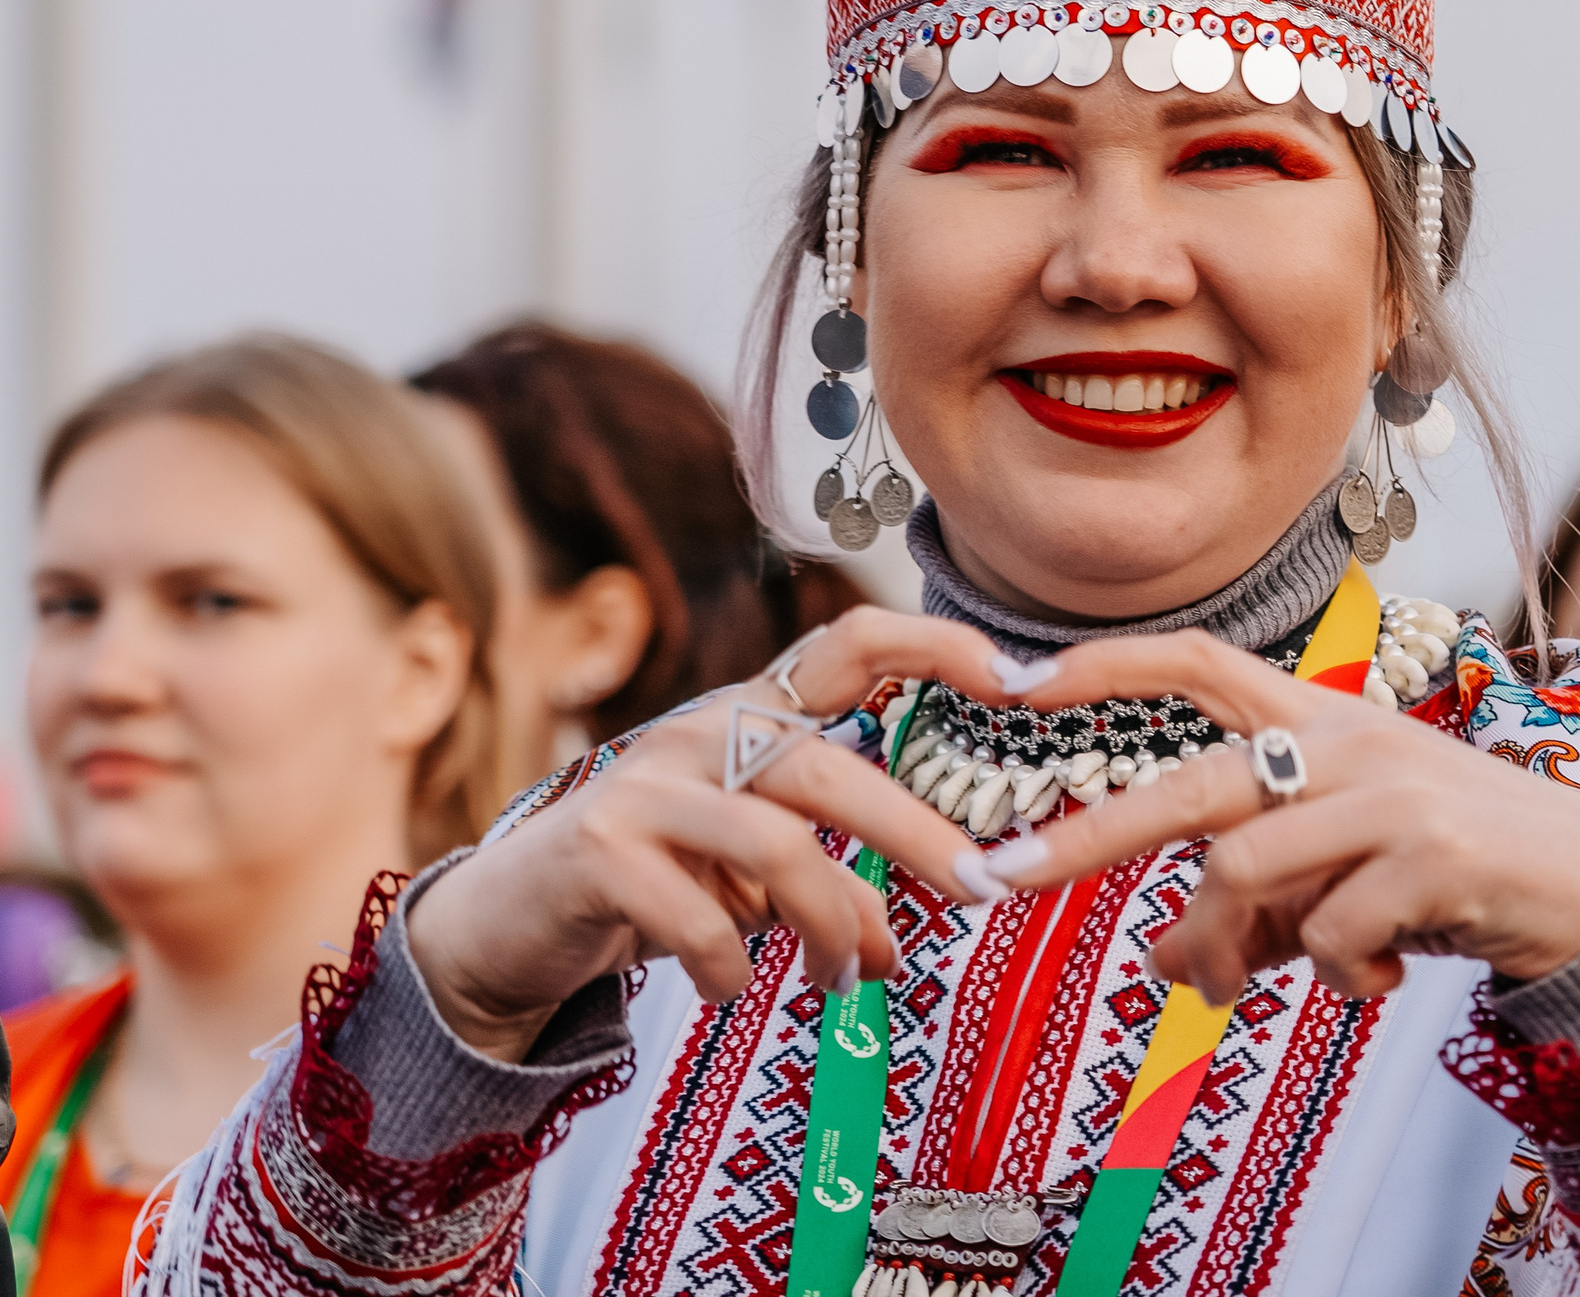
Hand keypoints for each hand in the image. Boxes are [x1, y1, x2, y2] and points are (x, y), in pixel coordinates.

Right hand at [407, 608, 1032, 1060]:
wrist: (506, 924)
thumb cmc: (652, 885)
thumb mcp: (752, 877)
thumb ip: (830, 889)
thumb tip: (900, 949)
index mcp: (754, 717)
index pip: (851, 646)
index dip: (935, 647)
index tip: (1018, 676)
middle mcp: (703, 732)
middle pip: (829, 767)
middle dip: (916, 835)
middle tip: (983, 890)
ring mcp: (645, 786)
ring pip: (778, 845)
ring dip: (830, 926)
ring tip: (845, 982)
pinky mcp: (599, 849)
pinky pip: (703, 918)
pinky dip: (732, 967)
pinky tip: (731, 987)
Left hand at [982, 632, 1579, 1001]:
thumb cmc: (1468, 874)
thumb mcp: (1352, 874)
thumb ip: (1262, 904)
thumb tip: (1168, 961)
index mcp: (1327, 724)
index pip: (1202, 663)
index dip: (1109, 665)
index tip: (1016, 681)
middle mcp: (1352, 742)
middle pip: (1191, 786)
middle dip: (1086, 837)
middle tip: (1005, 879)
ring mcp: (1393, 794)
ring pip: (1244, 871)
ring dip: (1230, 950)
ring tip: (1256, 986)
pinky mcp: (1433, 853)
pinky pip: (1328, 931)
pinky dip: (1339, 975)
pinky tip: (1384, 977)